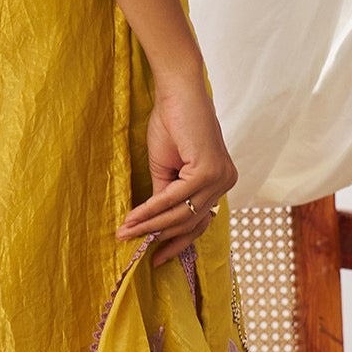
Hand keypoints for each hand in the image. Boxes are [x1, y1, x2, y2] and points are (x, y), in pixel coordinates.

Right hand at [118, 71, 238, 263]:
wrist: (177, 92)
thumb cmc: (172, 122)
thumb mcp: (166, 168)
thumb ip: (165, 196)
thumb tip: (153, 225)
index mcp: (219, 182)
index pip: (199, 222)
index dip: (176, 242)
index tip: (156, 258)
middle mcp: (225, 183)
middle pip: (190, 222)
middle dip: (157, 235)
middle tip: (131, 244)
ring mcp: (219, 178)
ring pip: (181, 214)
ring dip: (150, 225)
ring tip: (125, 232)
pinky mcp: (207, 171)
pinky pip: (174, 199)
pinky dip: (151, 209)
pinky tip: (134, 217)